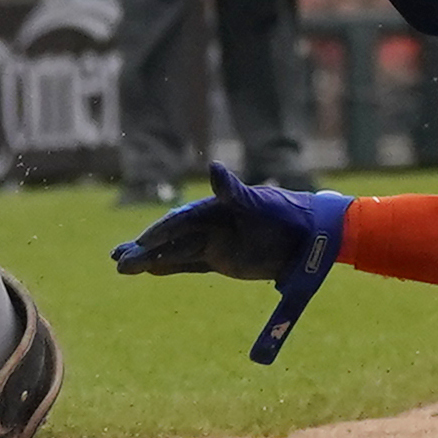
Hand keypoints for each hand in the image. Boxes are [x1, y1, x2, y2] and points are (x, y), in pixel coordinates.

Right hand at [112, 162, 349, 279]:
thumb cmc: (291, 216)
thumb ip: (236, 190)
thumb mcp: (262, 203)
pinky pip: (192, 263)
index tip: (138, 245)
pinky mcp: (226, 260)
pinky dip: (170, 266)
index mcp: (219, 209)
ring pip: (177, 253)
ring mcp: (218, 243)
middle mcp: (214, 225)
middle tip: (117, 261)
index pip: (181, 222)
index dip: (158, 234)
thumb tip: (213, 168)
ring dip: (151, 259)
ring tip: (121, 266)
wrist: (319, 236)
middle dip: (144, 250)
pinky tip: (150, 269)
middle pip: (172, 239)